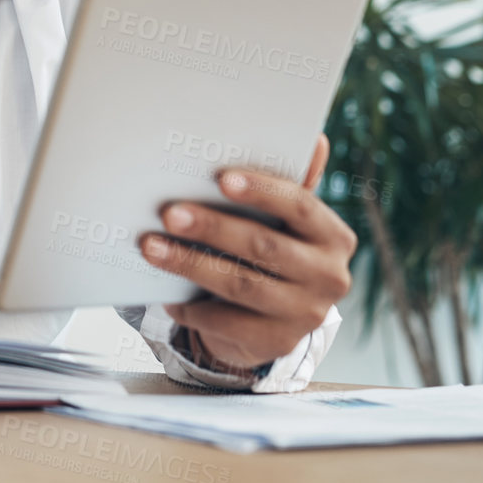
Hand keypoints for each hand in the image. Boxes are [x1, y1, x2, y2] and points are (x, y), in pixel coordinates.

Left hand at [138, 135, 356, 374]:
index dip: (262, 190)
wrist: (270, 319)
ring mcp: (307, 313)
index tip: (220, 178)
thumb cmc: (269, 250)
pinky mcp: (279, 342)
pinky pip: (230, 323)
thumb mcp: (281, 221)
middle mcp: (329, 276)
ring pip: (241, 284)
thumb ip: (289, 184)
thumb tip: (316, 140)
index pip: (301, 205)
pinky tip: (167, 294)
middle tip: (169, 213)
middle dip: (213, 228)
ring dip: (191, 264)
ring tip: (151, 247)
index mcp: (332, 235)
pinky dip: (195, 307)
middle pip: (264, 247)